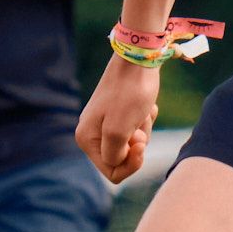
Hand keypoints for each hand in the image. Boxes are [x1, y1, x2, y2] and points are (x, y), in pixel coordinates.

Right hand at [76, 55, 161, 183]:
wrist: (138, 60)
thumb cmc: (129, 94)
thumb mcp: (119, 131)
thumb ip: (115, 156)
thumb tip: (116, 161)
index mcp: (86, 139)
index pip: (112, 172)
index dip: (131, 163)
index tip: (141, 142)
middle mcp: (91, 132)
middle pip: (123, 158)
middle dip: (138, 145)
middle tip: (140, 123)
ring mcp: (105, 121)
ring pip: (133, 144)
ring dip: (144, 129)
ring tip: (142, 110)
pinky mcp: (120, 112)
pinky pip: (138, 128)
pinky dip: (146, 119)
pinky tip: (146, 105)